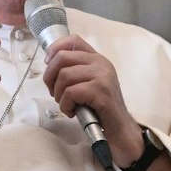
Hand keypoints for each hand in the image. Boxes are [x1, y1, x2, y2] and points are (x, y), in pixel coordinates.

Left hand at [42, 35, 146, 166]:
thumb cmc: (101, 110)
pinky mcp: (101, 91)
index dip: (55, 49)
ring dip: (58, 94)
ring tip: (66, 104)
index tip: (50, 66)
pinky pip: (70, 92)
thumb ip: (75, 71)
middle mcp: (101, 64)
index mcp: (98, 59)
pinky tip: (72, 112)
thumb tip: (49, 64)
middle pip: (62, 57)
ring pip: (64, 75)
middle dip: (50, 76)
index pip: (73, 40)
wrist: (120, 130)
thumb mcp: (88, 85)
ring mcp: (102, 76)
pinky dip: (65, 105)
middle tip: (55, 92)